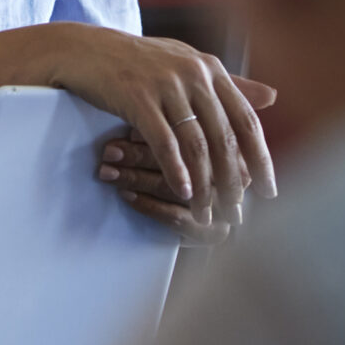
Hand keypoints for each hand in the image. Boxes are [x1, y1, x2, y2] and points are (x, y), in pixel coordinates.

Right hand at [35, 24, 275, 217]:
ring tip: (207, 213)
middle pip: (224, 138)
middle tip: (237, 212)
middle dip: (232, 181)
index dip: (260, 158)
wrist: (87, 49)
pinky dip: (176, 171)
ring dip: (205, 186)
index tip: (270, 190)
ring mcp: (166, 85)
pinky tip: (183, 193)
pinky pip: (164, 142)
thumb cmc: (140, 61)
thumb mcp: (188, 64)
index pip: (247, 120)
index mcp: (212, 69)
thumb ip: (229, 83)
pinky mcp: (138, 98)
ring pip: (196, 145)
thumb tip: (273, 96)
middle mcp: (195, 74)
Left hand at [96, 128, 248, 243]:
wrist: (205, 214)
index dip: (162, 129)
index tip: (127, 129)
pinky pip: (176, 217)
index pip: (198, 135)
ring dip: (137, 179)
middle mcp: (235, 177)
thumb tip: (144, 120)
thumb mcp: (195, 129)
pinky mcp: (212, 232)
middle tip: (109, 151)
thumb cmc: (191, 162)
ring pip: (175, 189)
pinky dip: (148, 205)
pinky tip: (125, 195)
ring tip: (108, 171)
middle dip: (141, 155)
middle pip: (184, 161)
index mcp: (236, 147)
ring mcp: (225, 206)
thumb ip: (188, 113)